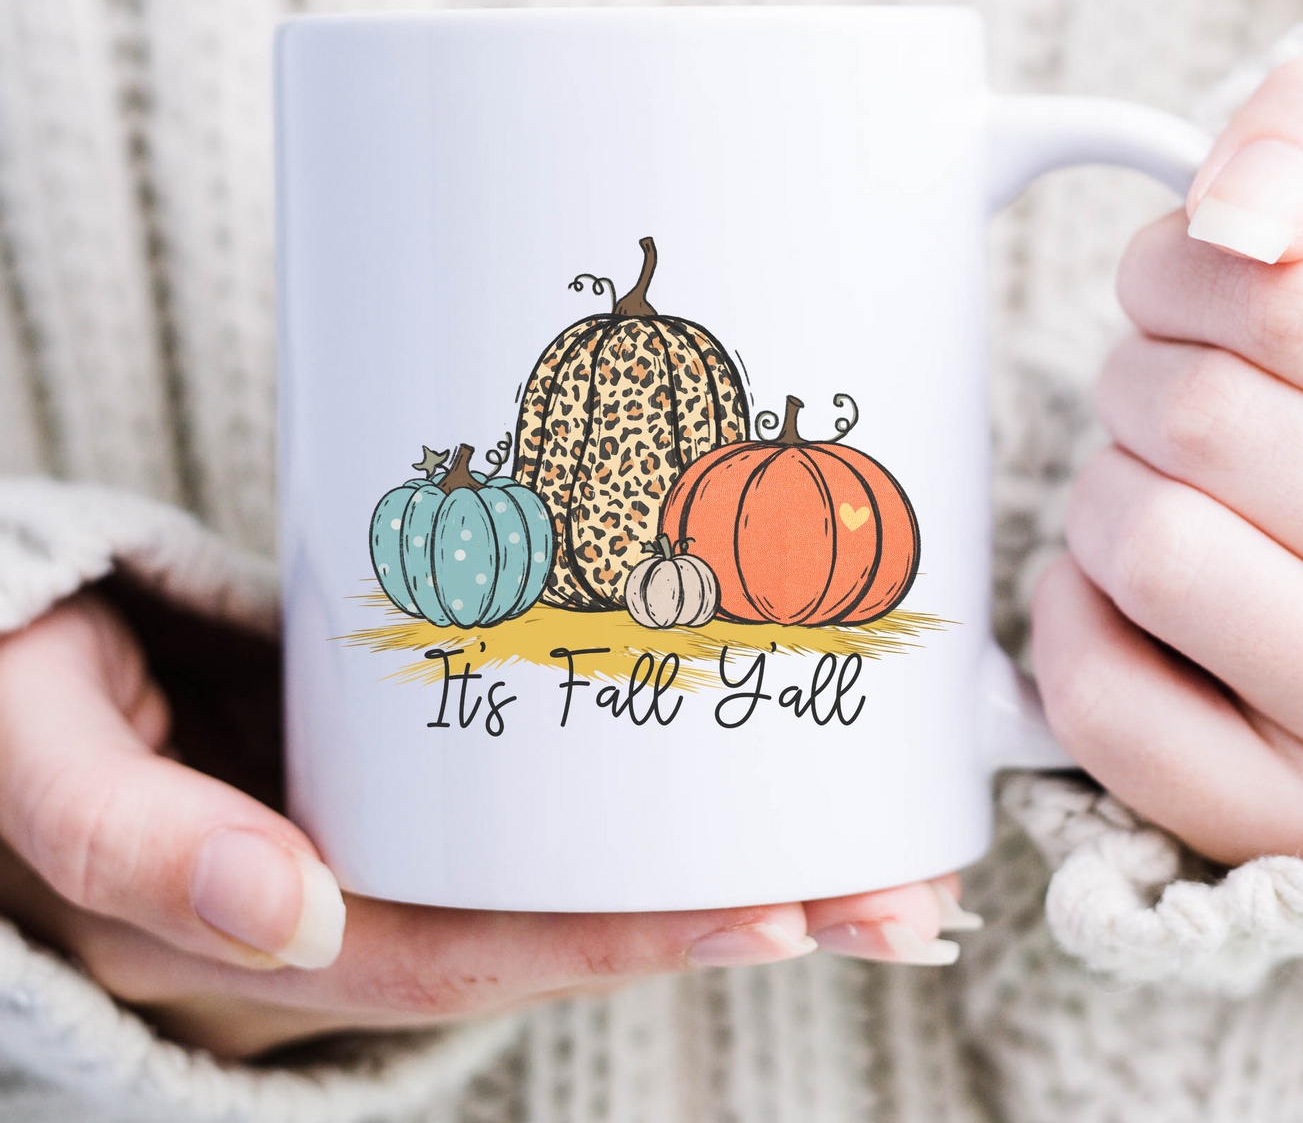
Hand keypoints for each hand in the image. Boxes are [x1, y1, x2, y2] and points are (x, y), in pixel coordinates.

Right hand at [0, 588, 974, 1060]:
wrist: (23, 666)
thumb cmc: (28, 703)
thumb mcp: (47, 763)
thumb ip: (136, 840)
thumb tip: (295, 911)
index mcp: (280, 929)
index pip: (477, 954)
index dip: (623, 947)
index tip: (774, 915)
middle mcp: (362, 903)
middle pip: (566, 931)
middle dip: (733, 920)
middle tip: (897, 899)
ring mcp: (400, 837)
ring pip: (579, 877)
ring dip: (729, 872)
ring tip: (879, 858)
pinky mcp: (422, 769)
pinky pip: (552, 808)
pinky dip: (657, 813)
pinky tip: (756, 785)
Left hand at [1032, 51, 1302, 866]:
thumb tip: (1238, 219)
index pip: (1284, 300)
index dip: (1182, 271)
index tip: (1202, 289)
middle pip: (1202, 418)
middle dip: (1142, 377)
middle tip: (1177, 399)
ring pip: (1152, 546)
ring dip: (1112, 493)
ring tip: (1168, 496)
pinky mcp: (1278, 810)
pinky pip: (1102, 697)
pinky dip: (1075, 618)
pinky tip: (1129, 595)